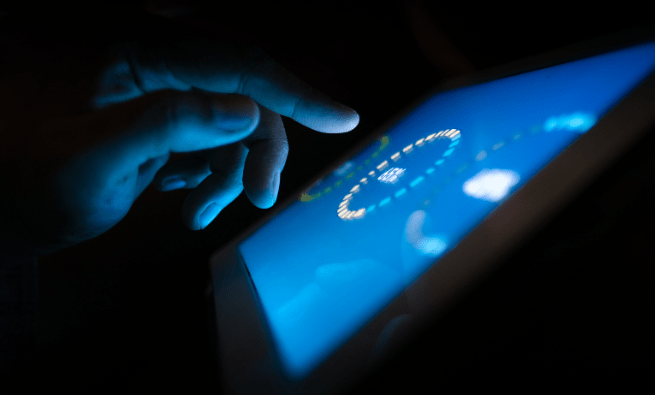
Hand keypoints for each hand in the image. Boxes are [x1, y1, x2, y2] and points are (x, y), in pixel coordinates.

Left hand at [0, 15, 358, 253]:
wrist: (4, 208)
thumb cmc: (30, 181)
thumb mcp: (87, 159)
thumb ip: (163, 125)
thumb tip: (243, 112)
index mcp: (138, 56)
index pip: (232, 63)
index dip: (292, 91)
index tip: (342, 119)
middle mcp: (158, 66)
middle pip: (243, 96)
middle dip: (259, 149)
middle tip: (258, 200)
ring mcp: (163, 95)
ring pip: (234, 125)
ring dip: (231, 172)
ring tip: (197, 215)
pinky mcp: (164, 122)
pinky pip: (213, 144)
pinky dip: (212, 177)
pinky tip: (187, 203)